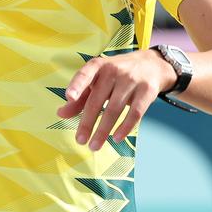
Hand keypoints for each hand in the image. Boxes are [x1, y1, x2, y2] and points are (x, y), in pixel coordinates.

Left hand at [57, 50, 176, 149]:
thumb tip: (60, 114)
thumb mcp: (97, 80)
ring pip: (114, 109)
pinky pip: (135, 113)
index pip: (85, 74)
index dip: (77, 85)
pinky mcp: (147, 91)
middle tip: (80, 140)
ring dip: (103, 131)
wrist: (151, 65)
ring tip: (94, 146)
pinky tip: (116, 138)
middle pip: (97, 100)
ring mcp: (131, 80)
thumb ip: (80, 97)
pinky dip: (125, 127)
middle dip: (87, 123)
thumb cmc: (116, 75)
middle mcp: (113, 71)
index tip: (69, 97)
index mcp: (98, 66)